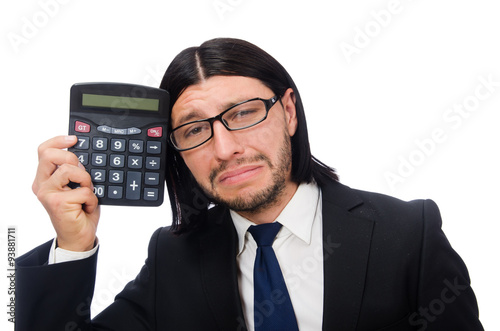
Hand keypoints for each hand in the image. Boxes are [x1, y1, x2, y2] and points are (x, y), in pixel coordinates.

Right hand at [32, 135, 99, 251]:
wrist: (79, 236)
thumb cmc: (79, 212)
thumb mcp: (77, 186)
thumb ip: (74, 171)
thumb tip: (83, 155)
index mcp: (45, 178)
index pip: (44, 151)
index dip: (58, 141)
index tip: (74, 139)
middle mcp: (42, 185)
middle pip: (51, 155)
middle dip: (72, 158)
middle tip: (82, 172)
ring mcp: (48, 193)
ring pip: (69, 170)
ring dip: (86, 180)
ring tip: (86, 192)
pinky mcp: (57, 202)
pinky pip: (83, 190)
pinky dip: (91, 198)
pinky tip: (86, 207)